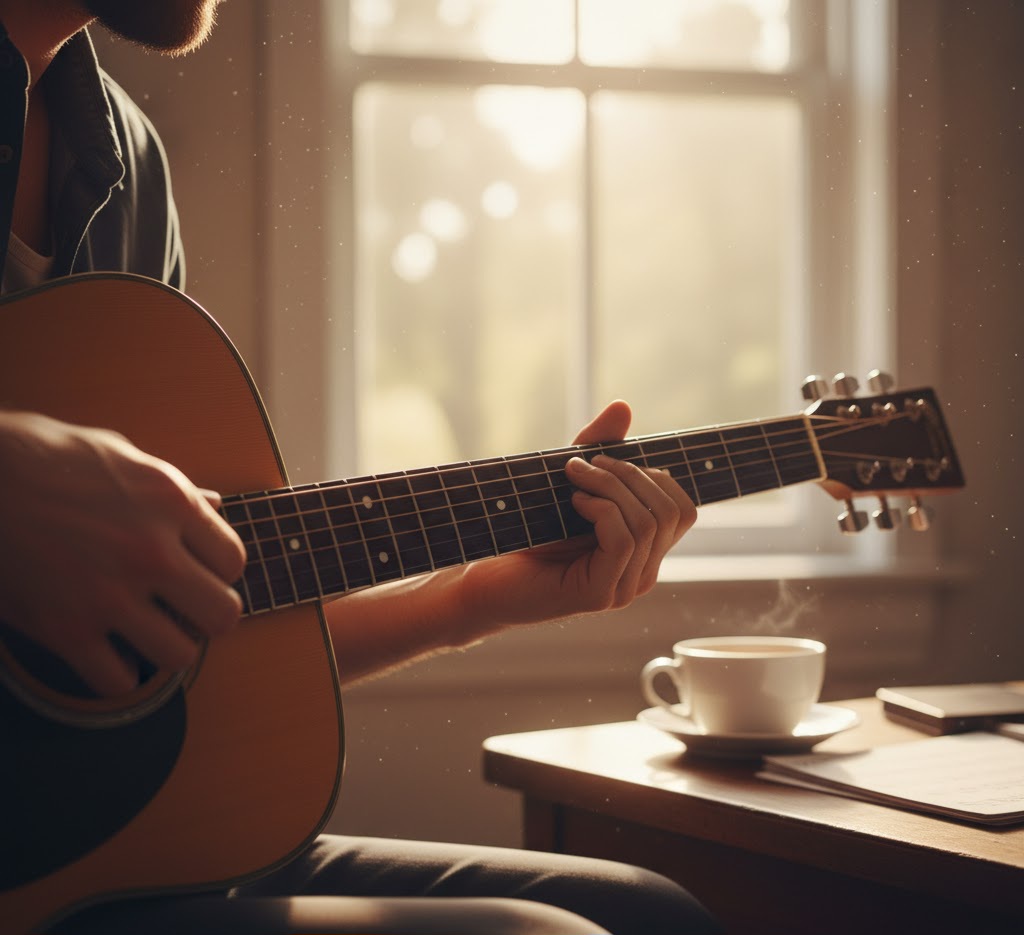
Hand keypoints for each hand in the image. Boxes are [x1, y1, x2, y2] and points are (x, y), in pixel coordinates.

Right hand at [0, 411, 245, 696]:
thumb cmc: (40, 456)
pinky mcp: (64, 630)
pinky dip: (116, 673)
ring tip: (149, 630)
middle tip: (187, 608)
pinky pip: (118, 681)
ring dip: (167, 646)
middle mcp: (149, 552)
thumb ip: (173, 488)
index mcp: (169, 504)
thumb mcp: (119, 455)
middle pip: (223, 614)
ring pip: (179, 655)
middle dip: (208, 614)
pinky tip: (106, 651)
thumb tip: (213, 506)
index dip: (219, 568)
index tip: (199, 569)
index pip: (234, 560)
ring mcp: (108, 595)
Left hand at [458, 400, 695, 627]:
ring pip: (648, 524)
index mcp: (645, 552)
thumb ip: (598, 449)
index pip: (683, 510)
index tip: (606, 460)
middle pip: (671, 512)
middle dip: (630, 475)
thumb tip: (622, 406)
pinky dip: (602, 510)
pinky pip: (623, 541)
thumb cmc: (527, 533)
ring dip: (610, 487)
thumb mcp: (569, 484)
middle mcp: (642, 574)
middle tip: (584, 464)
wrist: (486, 577)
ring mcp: (623, 588)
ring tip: (573, 477)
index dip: (654, 476)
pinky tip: (574, 503)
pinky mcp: (598, 595)